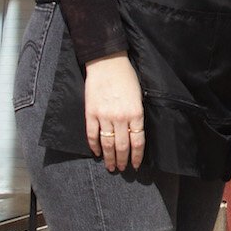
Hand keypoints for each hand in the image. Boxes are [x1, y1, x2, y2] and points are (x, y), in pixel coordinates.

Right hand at [84, 54, 144, 172]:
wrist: (107, 62)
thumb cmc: (126, 76)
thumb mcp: (139, 95)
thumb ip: (137, 114)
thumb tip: (135, 132)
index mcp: (136, 113)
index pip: (138, 141)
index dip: (137, 156)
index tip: (135, 165)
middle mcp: (120, 117)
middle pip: (122, 146)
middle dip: (122, 160)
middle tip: (121, 168)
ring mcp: (104, 116)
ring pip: (107, 144)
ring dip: (109, 158)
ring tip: (110, 166)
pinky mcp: (91, 113)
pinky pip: (92, 134)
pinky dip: (94, 146)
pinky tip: (97, 152)